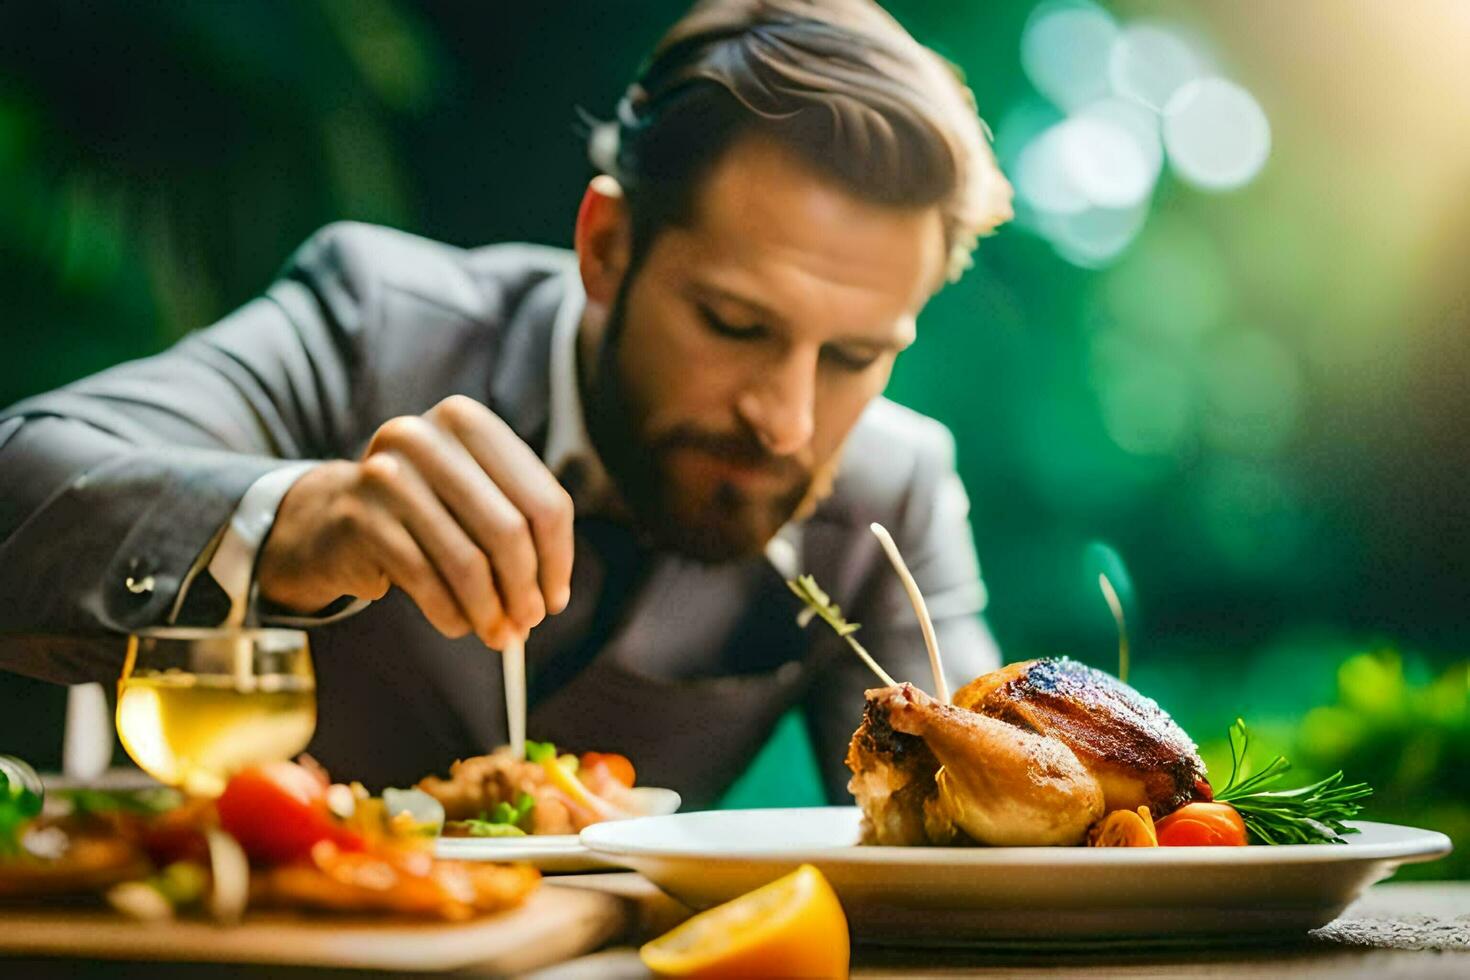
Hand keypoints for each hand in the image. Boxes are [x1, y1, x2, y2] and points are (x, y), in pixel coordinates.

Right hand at [257, 395, 573, 646]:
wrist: (333, 515)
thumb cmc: (425, 511)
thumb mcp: (476, 501)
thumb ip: (520, 533)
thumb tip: (550, 598)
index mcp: (468, 422)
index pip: (543, 501)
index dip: (557, 559)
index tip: (556, 599)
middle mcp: (425, 438)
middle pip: (509, 531)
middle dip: (525, 589)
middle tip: (528, 624)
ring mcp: (386, 475)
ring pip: (467, 562)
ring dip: (489, 610)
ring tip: (498, 634)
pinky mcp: (360, 518)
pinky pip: (424, 581)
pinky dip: (450, 614)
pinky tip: (458, 625)